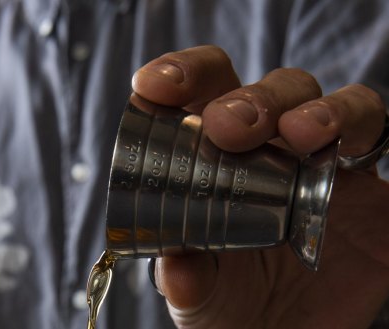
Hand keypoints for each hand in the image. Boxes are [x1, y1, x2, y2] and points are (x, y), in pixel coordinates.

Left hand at [132, 45, 388, 328]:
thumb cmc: (226, 302)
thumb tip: (177, 269)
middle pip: (275, 90)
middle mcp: (277, 150)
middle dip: (253, 98)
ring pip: (342, 107)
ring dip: (325, 111)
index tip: (154, 86)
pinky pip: (388, 151)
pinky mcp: (377, 201)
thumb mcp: (197, 292)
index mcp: (221, 153)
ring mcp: (330, 169)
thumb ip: (185, 276)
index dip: (183, 74)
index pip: (205, 90)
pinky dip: (380, 144)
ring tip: (304, 135)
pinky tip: (363, 170)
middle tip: (230, 127)